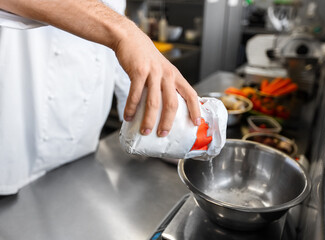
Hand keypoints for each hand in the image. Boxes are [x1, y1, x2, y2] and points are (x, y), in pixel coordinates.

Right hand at [113, 20, 200, 136]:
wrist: (130, 38)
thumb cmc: (146, 58)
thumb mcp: (163, 69)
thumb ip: (166, 86)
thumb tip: (166, 110)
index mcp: (175, 76)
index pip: (191, 94)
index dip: (195, 109)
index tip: (196, 123)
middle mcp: (167, 74)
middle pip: (172, 103)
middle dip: (168, 122)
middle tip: (163, 134)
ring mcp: (153, 72)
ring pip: (154, 102)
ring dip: (149, 119)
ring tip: (145, 131)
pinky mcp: (138, 71)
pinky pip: (135, 94)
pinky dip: (131, 107)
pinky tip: (128, 117)